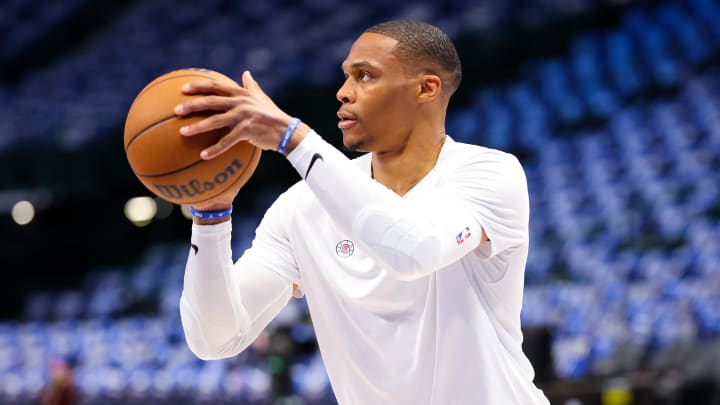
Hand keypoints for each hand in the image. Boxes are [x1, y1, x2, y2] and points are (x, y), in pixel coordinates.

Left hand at [174, 70, 307, 158]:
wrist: (287, 131)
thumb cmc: (273, 115)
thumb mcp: (262, 97)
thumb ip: (251, 86)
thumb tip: (246, 73)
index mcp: (241, 93)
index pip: (216, 86)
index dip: (199, 86)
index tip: (183, 88)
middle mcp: (240, 102)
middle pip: (211, 101)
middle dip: (192, 104)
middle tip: (176, 110)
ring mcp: (243, 116)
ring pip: (215, 120)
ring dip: (197, 126)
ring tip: (182, 132)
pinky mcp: (247, 131)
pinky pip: (227, 141)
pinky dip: (215, 149)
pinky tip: (203, 155)